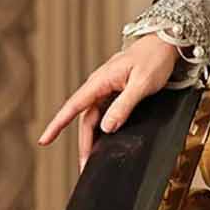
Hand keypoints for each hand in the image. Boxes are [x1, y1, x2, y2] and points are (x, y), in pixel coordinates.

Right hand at [36, 34, 180, 171]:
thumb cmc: (154, 59)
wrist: (165, 43)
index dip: (57, 125)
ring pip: (94, 118)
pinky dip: (102, 128)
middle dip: (83, 143)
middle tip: (84, 166)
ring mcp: (106, 89)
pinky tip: (104, 142)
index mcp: (100, 81)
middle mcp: (99, 85)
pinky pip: (104, 113)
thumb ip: (124, 105)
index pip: (73, 106)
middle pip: (85, 119)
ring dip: (92, 139)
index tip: (44, 140)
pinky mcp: (115, 92)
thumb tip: (107, 127)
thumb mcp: (142, 84)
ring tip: (92, 159)